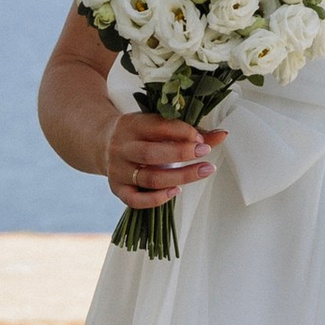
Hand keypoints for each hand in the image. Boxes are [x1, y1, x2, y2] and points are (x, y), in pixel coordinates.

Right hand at [104, 112, 225, 211]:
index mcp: (132, 124)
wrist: (101, 142)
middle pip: (152, 154)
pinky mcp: (117, 189)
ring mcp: (118, 170)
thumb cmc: (139, 133)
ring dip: (180, 177)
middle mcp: (122, 147)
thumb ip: (189, 131)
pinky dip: (157, 199)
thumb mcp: (157, 125)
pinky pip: (136, 200)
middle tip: (206, 152)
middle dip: (182, 154)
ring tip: (204, 171)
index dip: (182, 132)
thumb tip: (223, 135)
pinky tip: (176, 191)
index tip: (202, 138)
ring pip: (149, 178)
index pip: (157, 127)